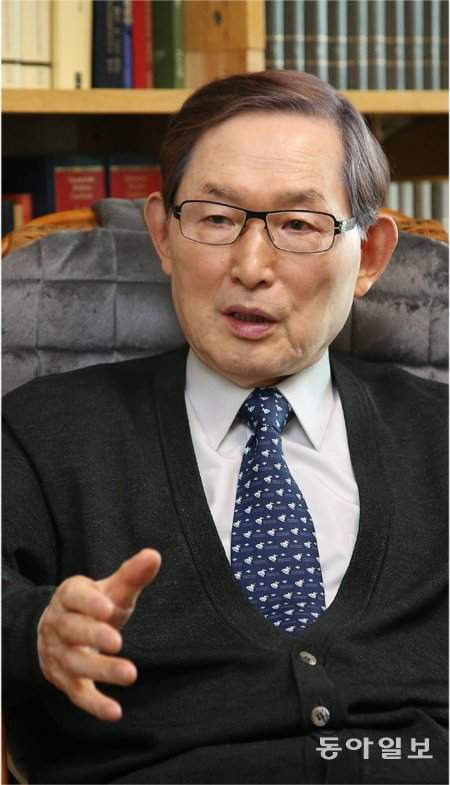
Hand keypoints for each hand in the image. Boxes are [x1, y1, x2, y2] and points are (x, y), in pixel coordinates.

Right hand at [37, 548, 160, 720]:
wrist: (59, 632)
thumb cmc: (94, 607)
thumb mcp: (110, 589)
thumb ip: (131, 575)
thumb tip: (154, 555)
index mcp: (69, 597)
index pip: (74, 597)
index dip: (89, 602)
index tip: (109, 607)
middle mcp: (59, 625)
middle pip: (72, 630)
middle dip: (93, 635)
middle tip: (117, 641)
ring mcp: (60, 655)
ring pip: (76, 664)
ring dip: (101, 670)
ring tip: (130, 674)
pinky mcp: (67, 681)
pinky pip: (78, 694)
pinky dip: (95, 704)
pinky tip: (115, 712)